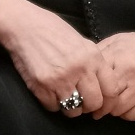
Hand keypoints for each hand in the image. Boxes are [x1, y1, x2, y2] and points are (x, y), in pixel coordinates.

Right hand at [0, 0, 119, 116]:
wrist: (23, 24)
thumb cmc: (51, 29)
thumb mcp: (80, 41)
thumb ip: (92, 62)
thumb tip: (102, 86)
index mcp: (92, 56)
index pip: (112, 89)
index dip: (108, 102)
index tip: (101, 106)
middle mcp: (80, 68)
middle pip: (94, 104)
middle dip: (87, 106)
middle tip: (80, 102)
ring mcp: (61, 78)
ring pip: (73, 110)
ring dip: (69, 107)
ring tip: (62, 94)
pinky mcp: (42, 86)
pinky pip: (53, 107)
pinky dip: (52, 103)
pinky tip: (48, 89)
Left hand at [91, 29, 134, 120]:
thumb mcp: (118, 41)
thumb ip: (101, 53)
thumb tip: (86, 66)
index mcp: (120, 59)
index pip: (100, 83)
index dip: (92, 91)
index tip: (88, 95)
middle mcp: (131, 75)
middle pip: (108, 100)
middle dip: (100, 105)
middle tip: (96, 107)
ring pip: (120, 110)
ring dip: (112, 110)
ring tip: (110, 107)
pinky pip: (134, 115)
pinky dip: (126, 114)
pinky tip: (124, 107)